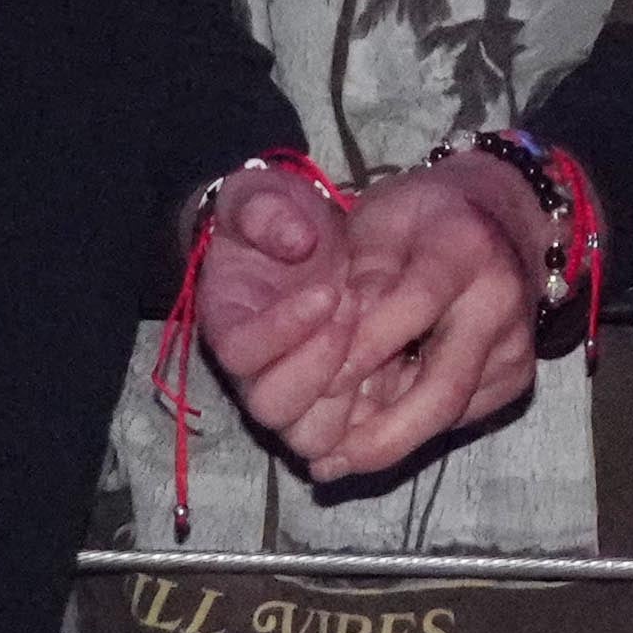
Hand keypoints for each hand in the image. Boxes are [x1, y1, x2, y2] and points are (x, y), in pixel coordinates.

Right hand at [173, 161, 360, 452]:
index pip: (239, 352)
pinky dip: (375, 416)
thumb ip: (264, 210)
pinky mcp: (331, 402)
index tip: (329, 291)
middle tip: (357, 313)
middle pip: (270, 406)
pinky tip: (404, 367)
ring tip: (380, 338)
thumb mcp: (260, 196)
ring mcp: (292, 392)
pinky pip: (346, 436)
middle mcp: (253, 371)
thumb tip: (296, 240)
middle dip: (320, 365)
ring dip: (349, 394)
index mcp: (228, 322)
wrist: (300, 238)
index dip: (282, 331)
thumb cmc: (275, 218)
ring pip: (308, 434)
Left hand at [213, 158, 543, 487]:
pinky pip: (459, 417)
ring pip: (449, 416)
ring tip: (332, 458)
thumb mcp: (381, 218)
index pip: (412, 308)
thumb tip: (336, 341)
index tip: (310, 387)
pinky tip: (371, 432)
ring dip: (387, 442)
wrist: (506, 217)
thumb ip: (359, 274)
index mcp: (465, 249)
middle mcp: (501, 303)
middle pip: (443, 391)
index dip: (360, 351)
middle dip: (379, 437)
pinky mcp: (516, 377)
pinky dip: (411, 430)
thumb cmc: (426, 215)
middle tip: (322, 464)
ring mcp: (515, 346)